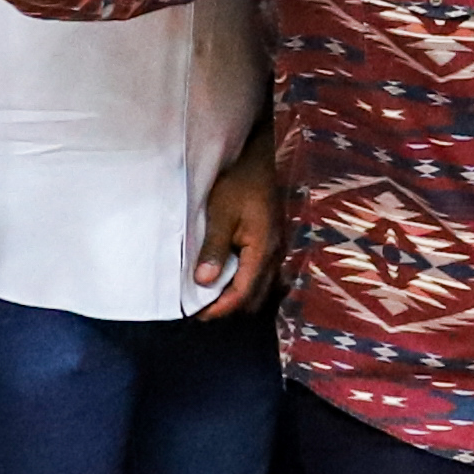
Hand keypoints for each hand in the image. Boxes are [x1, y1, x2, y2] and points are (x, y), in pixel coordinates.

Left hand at [191, 144, 278, 319]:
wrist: (261, 159)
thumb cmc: (239, 183)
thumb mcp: (221, 214)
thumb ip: (214, 249)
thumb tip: (205, 282)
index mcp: (263, 250)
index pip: (243, 293)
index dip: (220, 308)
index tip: (196, 314)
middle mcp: (275, 254)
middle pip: (255, 296)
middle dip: (230, 305)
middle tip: (201, 306)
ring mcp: (277, 249)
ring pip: (261, 286)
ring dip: (238, 294)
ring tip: (211, 293)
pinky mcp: (273, 242)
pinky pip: (262, 273)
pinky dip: (245, 281)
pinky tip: (227, 274)